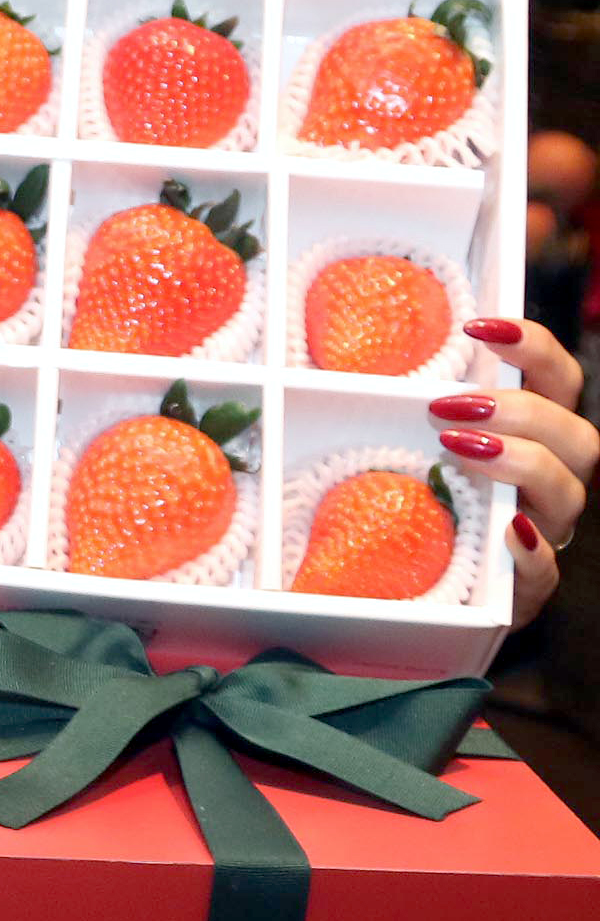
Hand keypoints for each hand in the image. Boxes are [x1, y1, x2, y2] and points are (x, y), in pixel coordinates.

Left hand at [433, 317, 593, 627]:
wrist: (425, 595)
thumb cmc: (421, 511)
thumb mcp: (415, 458)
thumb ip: (412, 420)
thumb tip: (345, 372)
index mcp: (534, 440)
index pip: (558, 381)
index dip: (533, 347)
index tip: (479, 326)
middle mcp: (551, 483)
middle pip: (579, 435)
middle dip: (523, 412)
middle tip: (452, 407)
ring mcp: (544, 535)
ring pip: (569, 493)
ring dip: (522, 464)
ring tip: (460, 450)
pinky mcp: (526, 590)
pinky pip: (544, 573)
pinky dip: (530, 553)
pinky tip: (506, 535)